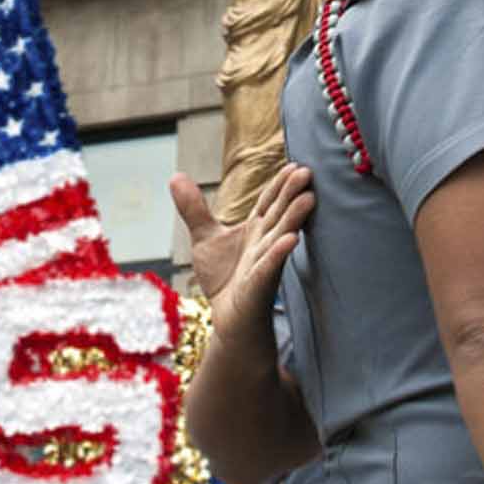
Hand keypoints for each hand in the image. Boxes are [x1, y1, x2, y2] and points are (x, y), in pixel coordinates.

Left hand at [169, 164, 312, 341]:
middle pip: (279, 214)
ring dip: (294, 219)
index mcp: (256, 230)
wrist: (229, 320)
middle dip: (292, 194)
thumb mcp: (205, 238)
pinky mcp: (258, 286)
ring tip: (307, 199)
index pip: (270, 202)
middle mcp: (265, 243)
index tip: (294, 164)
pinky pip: (270, 268)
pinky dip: (279, 254)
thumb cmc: (225, 279)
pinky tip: (290, 240)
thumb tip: (176, 176)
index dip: (280, 184)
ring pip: (281, 237)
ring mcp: (264, 264)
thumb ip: (193, 208)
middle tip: (307, 172)